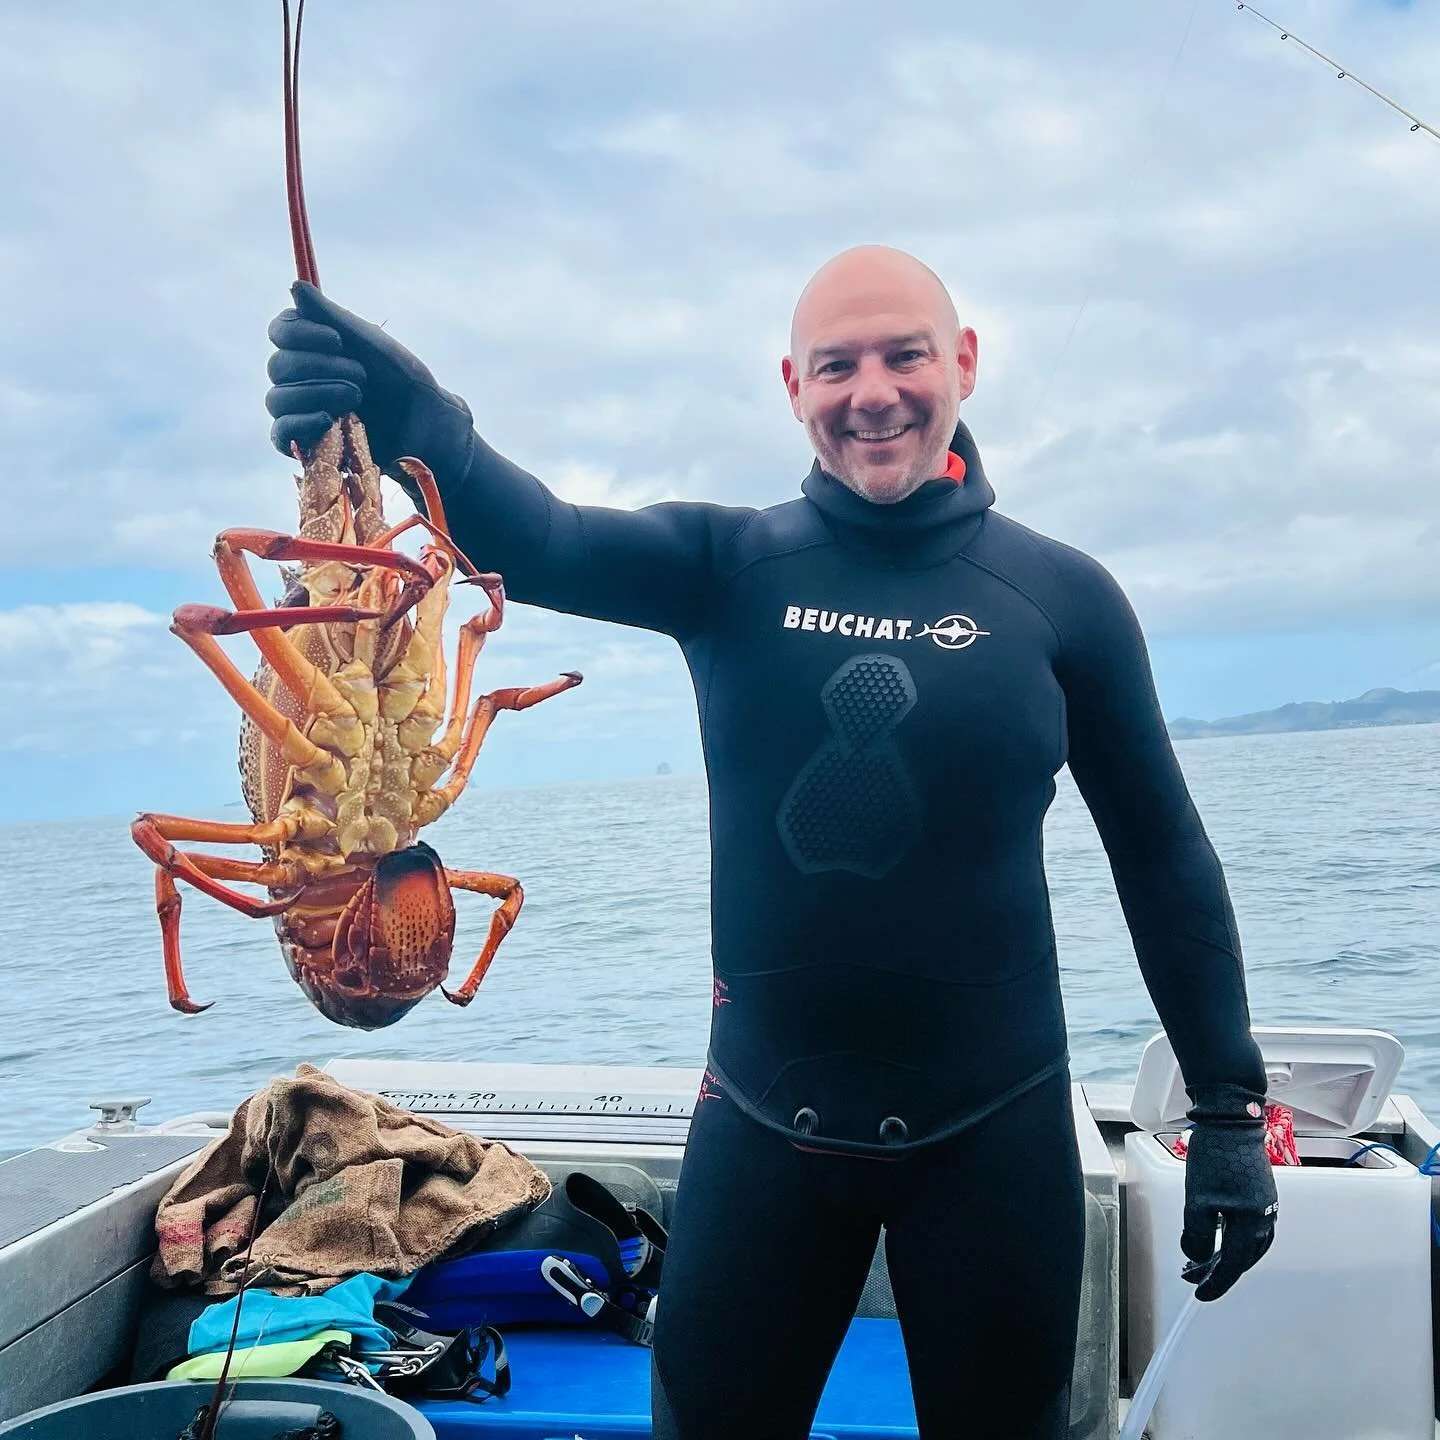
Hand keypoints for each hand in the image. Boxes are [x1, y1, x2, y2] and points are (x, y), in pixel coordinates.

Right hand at [264, 282, 474, 493]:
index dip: (299, 334)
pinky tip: (327, 421)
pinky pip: (281, 433)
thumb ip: (332, 317)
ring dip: (317, 394)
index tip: (337, 341)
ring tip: (357, 398)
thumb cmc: (402, 380)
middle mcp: (301, 376)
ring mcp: (301, 410)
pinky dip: (300, 424)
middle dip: (321, 368)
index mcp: (312, 345)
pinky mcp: (306, 443)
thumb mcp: (371, 343)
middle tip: (362, 376)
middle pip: (278, 366)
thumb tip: (295, 287)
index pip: (280, 331)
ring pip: (277, 399)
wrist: (425, 426)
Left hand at [1179, 1085, 1277, 1301]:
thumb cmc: (1216, 1158)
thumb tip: (1196, 1256)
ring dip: (1224, 1255)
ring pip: (1246, 1244)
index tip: (1200, 1295)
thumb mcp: (1198, 1200)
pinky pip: (1248, 1227)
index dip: (1216, 1282)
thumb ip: (1197, 1234)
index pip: (1233, 1265)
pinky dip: (1231, 1238)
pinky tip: (1217, 1237)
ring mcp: (1264, 1205)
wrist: (1231, 1120)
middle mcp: (1264, 1219)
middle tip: (1193, 1278)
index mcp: (1252, 1225)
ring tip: (1200, 1261)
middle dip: (1218, 1271)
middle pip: (1242, 1257)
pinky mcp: (1259, 1193)